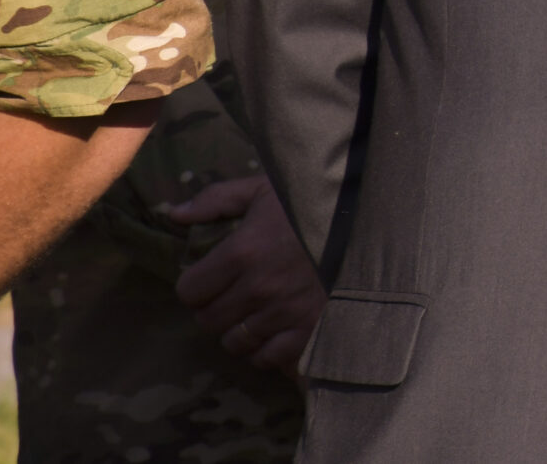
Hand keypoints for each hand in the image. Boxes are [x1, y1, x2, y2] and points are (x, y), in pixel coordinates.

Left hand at [167, 175, 326, 374]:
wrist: (372, 223)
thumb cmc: (312, 205)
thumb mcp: (265, 190)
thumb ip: (216, 200)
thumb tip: (174, 214)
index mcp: (242, 251)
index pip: (189, 291)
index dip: (196, 285)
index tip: (211, 278)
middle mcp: (259, 287)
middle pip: (208, 320)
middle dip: (215, 309)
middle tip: (232, 295)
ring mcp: (284, 313)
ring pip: (235, 342)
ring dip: (238, 330)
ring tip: (253, 313)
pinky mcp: (309, 331)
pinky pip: (268, 357)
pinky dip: (266, 349)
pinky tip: (274, 330)